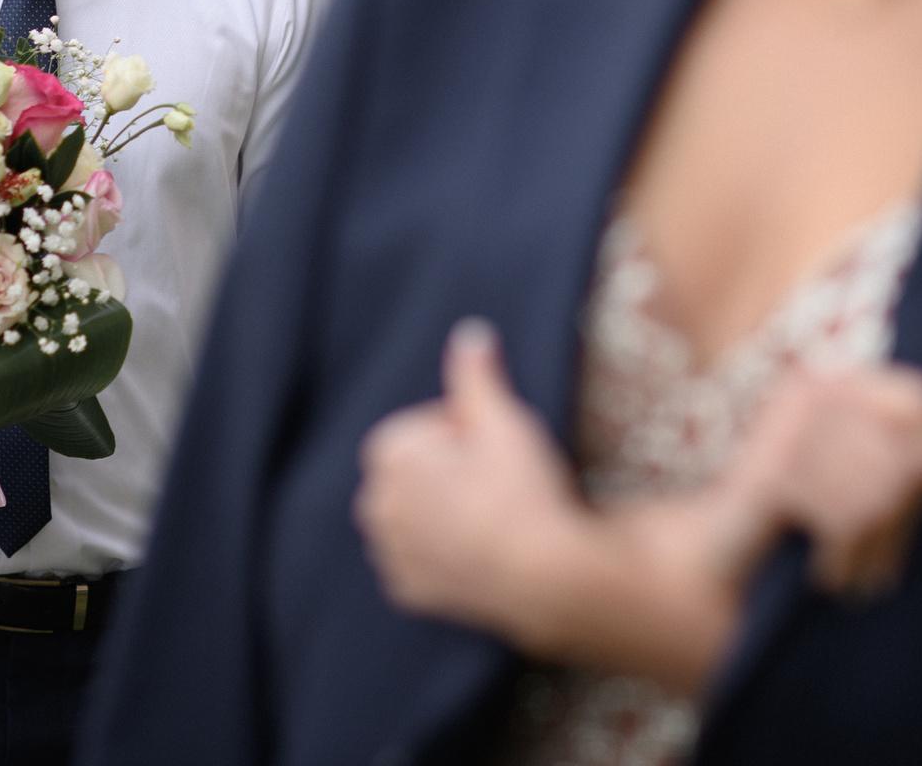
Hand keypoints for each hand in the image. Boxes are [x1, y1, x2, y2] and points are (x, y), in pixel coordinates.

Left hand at [353, 319, 586, 642]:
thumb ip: (475, 374)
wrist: (545, 574)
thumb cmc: (523, 490)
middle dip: (450, 471)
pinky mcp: (406, 589)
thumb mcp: (502, 420)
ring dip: (444, 511)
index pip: (427, 427)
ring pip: (417, 514)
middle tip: (499, 484)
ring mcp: (388, 551)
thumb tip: (468, 332)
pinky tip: (479, 550)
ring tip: (493, 518)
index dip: (467, 434)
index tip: (495, 451)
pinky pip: (420, 557)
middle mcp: (375, 504)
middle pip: (418, 470)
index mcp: (390, 454)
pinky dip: (442, 553)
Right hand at [732, 364, 921, 595]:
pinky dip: (842, 557)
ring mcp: (791, 425)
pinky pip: (840, 518)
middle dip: (902, 522)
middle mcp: (815, 389)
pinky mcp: (773, 469)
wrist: (713, 546)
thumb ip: (894, 454)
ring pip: (876, 494)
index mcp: (838, 380)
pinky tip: (830, 575)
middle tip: (885, 569)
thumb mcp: (849, 474)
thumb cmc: (794, 516)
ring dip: (873, 548)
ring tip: (862, 580)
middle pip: (904, 456)